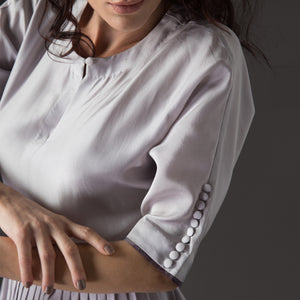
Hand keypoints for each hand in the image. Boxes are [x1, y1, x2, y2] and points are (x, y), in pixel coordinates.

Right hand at [0, 183, 114, 293]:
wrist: (11, 202)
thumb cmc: (35, 216)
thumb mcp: (53, 222)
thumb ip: (63, 235)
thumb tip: (76, 254)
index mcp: (64, 223)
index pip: (85, 232)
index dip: (99, 241)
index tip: (111, 252)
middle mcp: (54, 225)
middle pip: (69, 248)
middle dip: (77, 268)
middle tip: (82, 285)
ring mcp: (38, 228)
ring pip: (48, 255)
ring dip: (49, 276)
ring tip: (50, 292)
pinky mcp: (21, 232)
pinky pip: (25, 255)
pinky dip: (27, 271)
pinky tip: (28, 284)